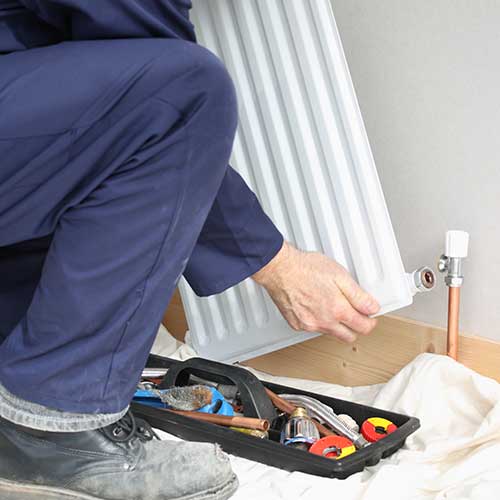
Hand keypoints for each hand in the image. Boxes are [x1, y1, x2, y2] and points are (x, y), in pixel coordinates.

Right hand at [252, 242, 379, 342]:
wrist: (280, 269)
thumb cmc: (306, 268)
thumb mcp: (340, 275)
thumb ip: (358, 295)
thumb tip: (372, 308)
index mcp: (338, 310)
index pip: (364, 327)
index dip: (371, 320)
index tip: (369, 314)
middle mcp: (324, 322)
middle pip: (349, 337)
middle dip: (355, 327)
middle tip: (355, 313)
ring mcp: (309, 325)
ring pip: (330, 332)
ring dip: (336, 324)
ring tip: (332, 304)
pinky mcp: (296, 324)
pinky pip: (313, 328)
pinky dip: (318, 320)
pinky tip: (315, 305)